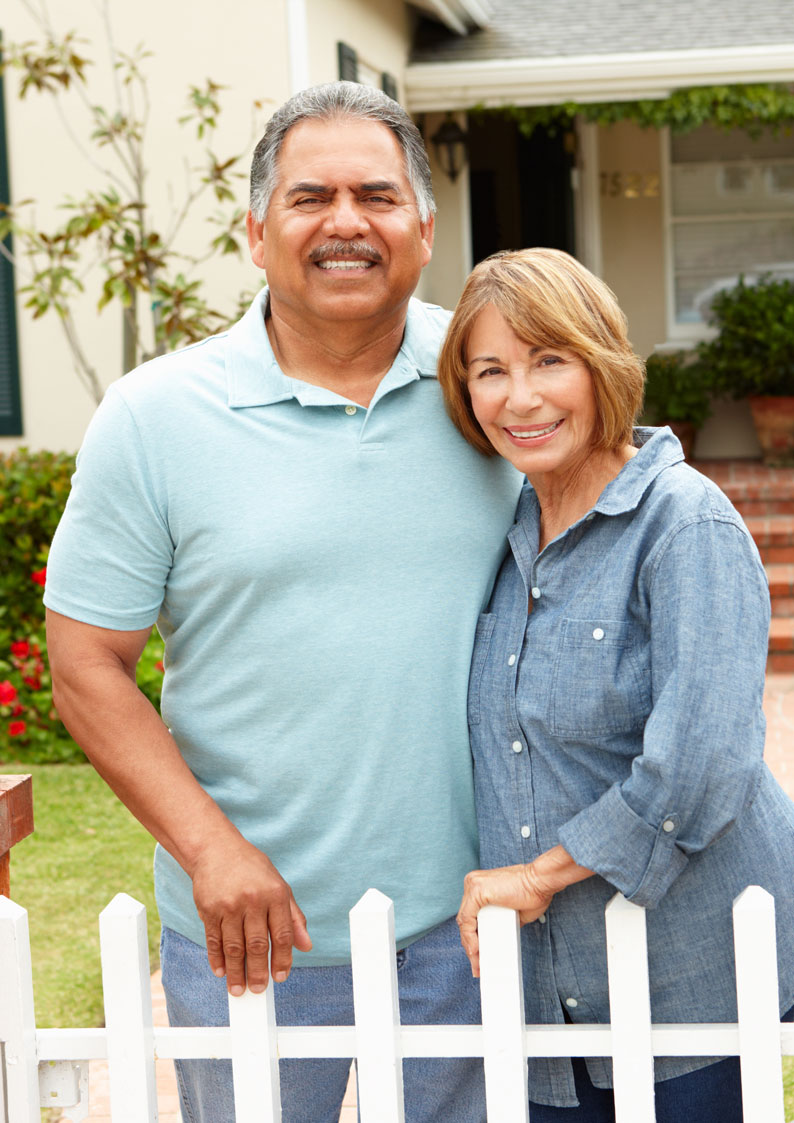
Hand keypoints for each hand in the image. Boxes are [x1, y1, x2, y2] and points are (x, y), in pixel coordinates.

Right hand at [191, 839, 311, 994]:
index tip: (280, 977)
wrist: (216, 849)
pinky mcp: (208, 909)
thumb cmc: (252, 870)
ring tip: (239, 990)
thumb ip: (293, 917)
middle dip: (258, 972)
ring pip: (234, 947)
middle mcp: (252, 900)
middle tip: (259, 990)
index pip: (282, 934)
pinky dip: (217, 959)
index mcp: (275, 894)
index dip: (282, 959)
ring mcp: (229, 905)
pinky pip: (214, 940)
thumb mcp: (279, 886)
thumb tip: (306, 945)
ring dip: (236, 972)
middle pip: (257, 945)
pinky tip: (222, 972)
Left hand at [457, 863, 554, 976]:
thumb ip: (500, 921)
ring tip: (478, 964)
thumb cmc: (532, 893)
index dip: (472, 937)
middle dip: (470, 945)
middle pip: (465, 920)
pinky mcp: (476, 891)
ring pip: (464, 921)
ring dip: (470, 945)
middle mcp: (473, 883)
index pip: (469, 916)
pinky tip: (475, 951)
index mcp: (480, 886)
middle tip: (477, 965)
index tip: (477, 955)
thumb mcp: (512, 913)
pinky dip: (470, 938)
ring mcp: (473, 885)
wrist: (542, 882)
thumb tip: (495, 937)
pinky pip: (467, 920)